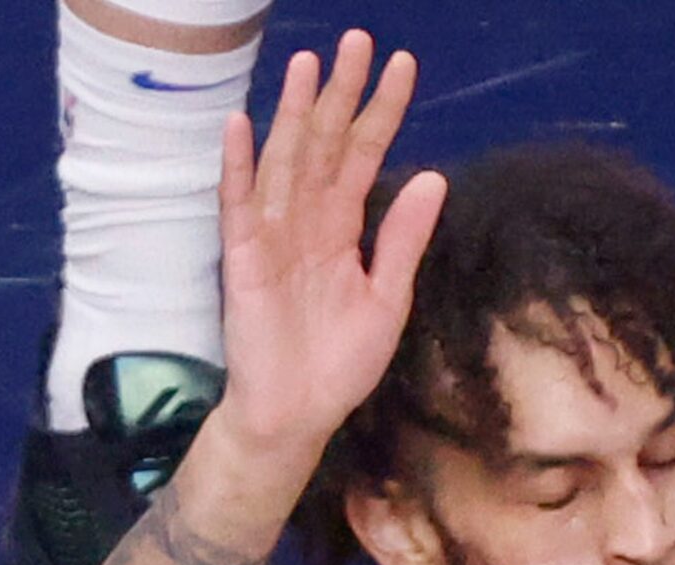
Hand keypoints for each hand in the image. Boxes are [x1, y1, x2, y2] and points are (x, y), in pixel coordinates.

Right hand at [216, 31, 446, 459]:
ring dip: (293, 113)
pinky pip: (239, 206)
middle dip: (340, 94)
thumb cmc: (338, 362)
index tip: (402, 66)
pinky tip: (242, 125)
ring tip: (306, 64)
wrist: (298, 414)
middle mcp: (306, 221)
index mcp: (342, 228)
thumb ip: (405, 239)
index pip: (363, 155)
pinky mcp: (244, 260)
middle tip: (357, 40)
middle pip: (324, 145)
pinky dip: (239, 166)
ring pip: (285, 162)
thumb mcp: (388, 298)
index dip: (381, 111)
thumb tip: (434, 178)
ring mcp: (272, 237)